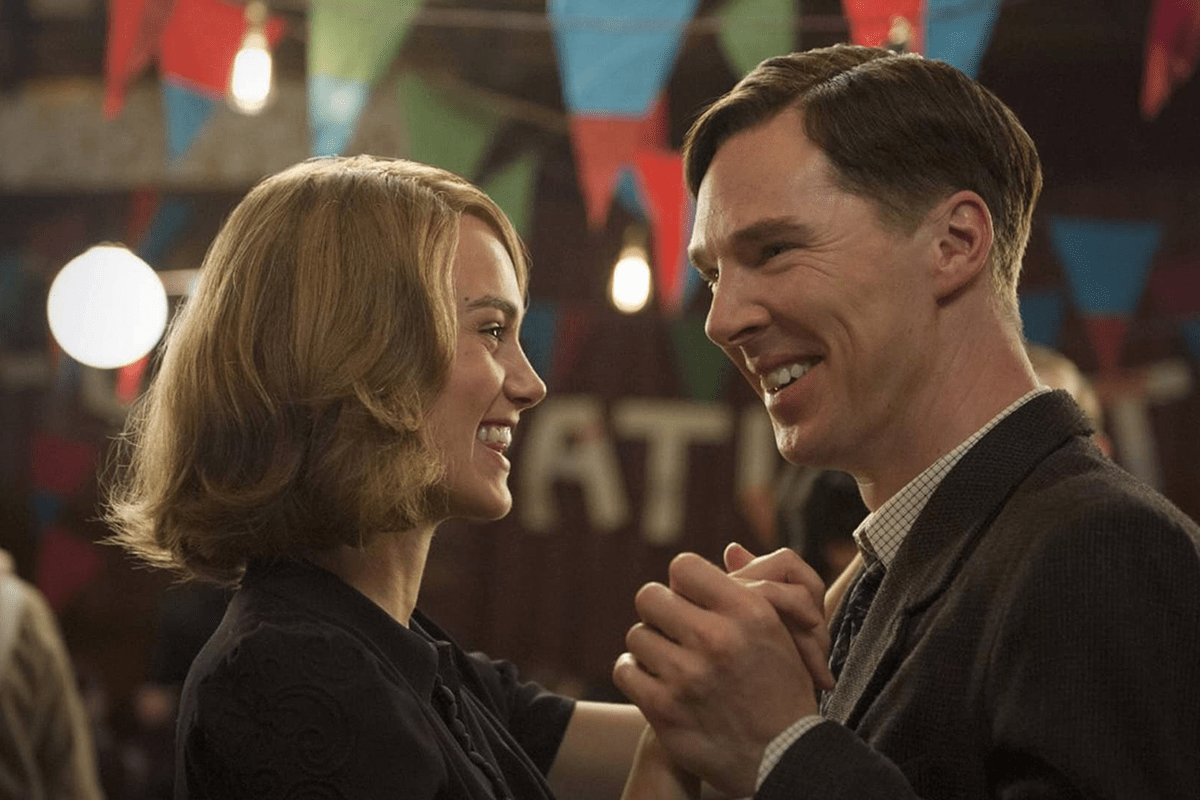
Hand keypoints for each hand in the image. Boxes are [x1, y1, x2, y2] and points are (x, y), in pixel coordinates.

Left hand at [613, 551, 825, 796]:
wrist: (784, 757)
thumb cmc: (783, 688)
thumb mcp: (784, 631)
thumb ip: (757, 586)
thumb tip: (730, 550)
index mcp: (749, 612)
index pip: (684, 566)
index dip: (683, 582)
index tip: (690, 600)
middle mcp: (717, 639)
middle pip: (650, 596)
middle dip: (660, 611)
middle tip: (674, 628)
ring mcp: (687, 675)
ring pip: (636, 634)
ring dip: (650, 646)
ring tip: (671, 660)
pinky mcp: (664, 708)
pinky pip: (626, 670)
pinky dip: (636, 674)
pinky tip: (656, 680)